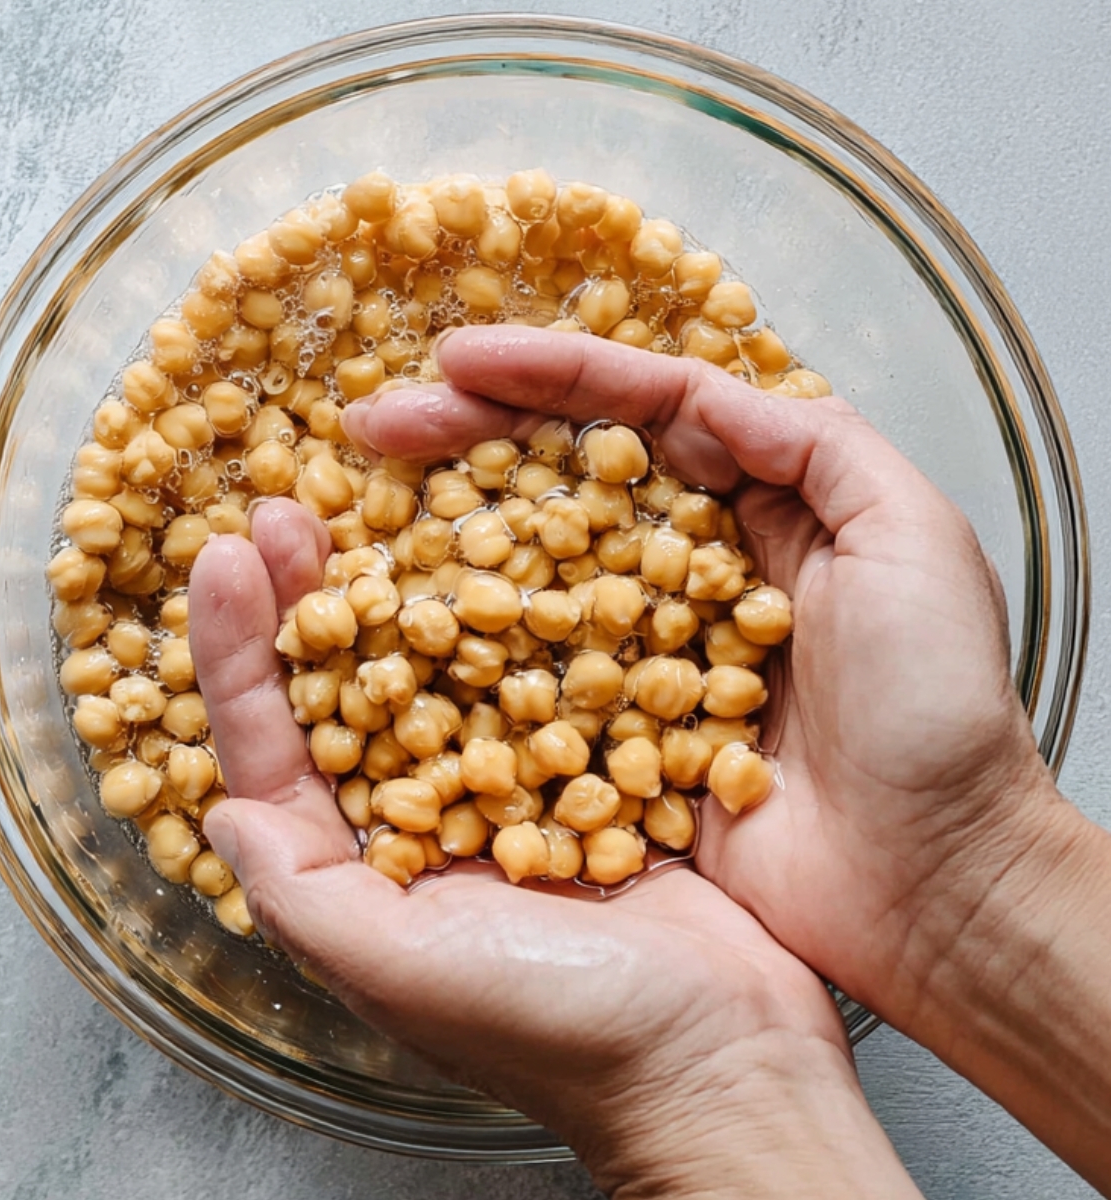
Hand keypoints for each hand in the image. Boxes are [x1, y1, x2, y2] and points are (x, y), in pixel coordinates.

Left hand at [188, 499, 918, 1198]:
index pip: (276, 746)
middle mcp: (426, 816)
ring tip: (378, 504)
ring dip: (406, 584)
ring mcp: (510, 782)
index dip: (239, 652)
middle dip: (312, 595)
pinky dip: (515, 607)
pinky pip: (540, 669)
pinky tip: (503, 546)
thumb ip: (307, 898)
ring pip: (439, 661)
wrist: (726, 1056)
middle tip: (292, 509)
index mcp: (366, 865)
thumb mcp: (410, 974)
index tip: (227, 559)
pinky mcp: (591, 761)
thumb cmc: (567, 1033)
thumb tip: (216, 809)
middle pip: (347, 685)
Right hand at [338, 325, 1069, 1040]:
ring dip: (450, 531)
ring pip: (536, 567)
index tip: (459, 359)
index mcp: (761, 505)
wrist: (930, 882)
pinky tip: (400, 618)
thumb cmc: (936, 713)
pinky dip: (467, 644)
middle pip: (567, 479)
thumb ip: (817, 445)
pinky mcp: (616, 730)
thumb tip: (707, 391)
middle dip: (470, 440)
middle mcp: (687, 568)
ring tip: (360, 498)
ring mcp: (643, 649)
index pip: (643, 414)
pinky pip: (529, 673)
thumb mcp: (913, 537)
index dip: (552, 378)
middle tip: (372, 425)